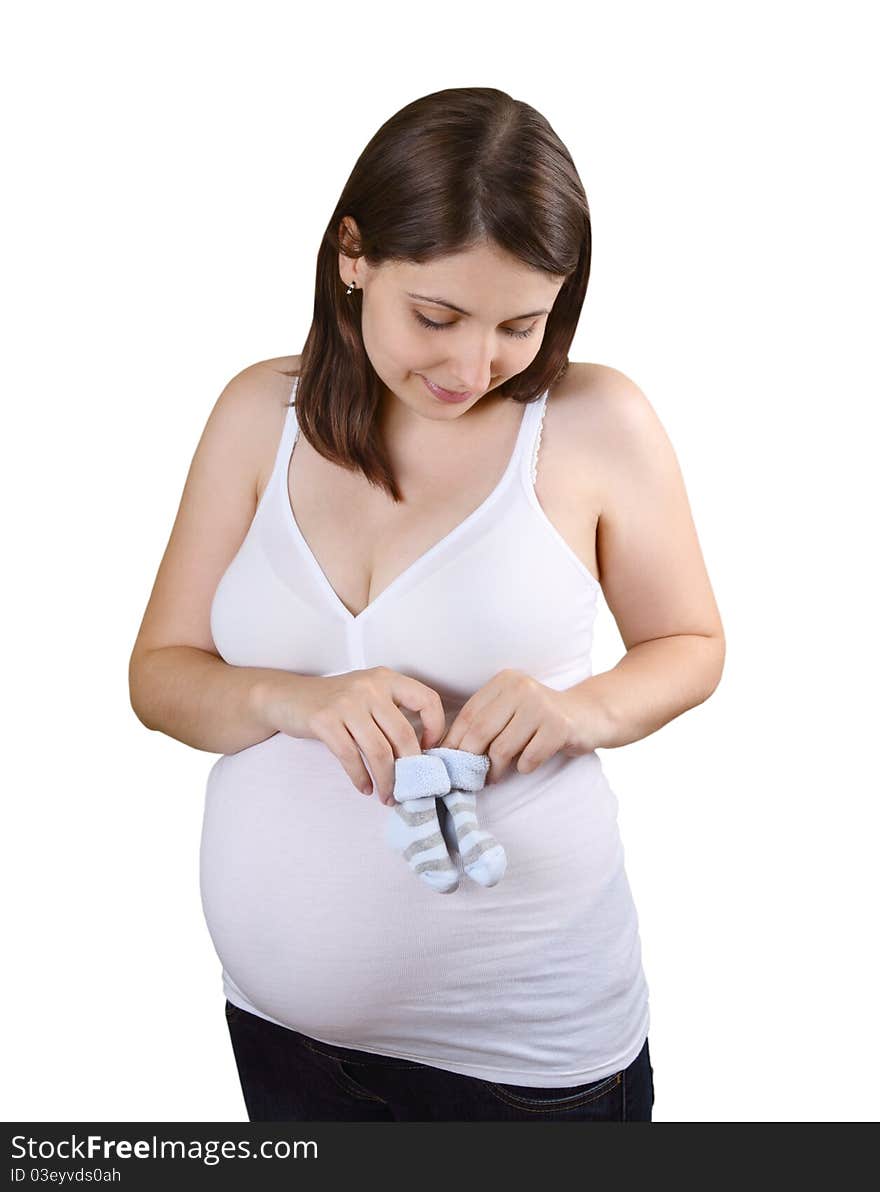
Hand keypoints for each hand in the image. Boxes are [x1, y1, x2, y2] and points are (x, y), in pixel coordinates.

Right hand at [256, 666, 445, 804]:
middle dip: (410, 768)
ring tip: (387, 796)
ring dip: (386, 780)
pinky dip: (360, 778)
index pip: (427, 700)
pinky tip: (364, 788)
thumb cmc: (335, 702)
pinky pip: (350, 757)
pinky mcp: (324, 720)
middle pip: (403, 734)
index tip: (428, 752)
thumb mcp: (368, 695)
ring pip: (379, 751)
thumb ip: (393, 713)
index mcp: (386, 678)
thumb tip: (422, 754)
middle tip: (410, 789)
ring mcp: (345, 703)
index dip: (435, 729)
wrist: (287, 698)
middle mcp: (369, 687)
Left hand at [437, 669, 600, 783]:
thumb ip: (484, 723)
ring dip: (495, 769)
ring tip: (494, 776)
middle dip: (470, 758)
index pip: (469, 713)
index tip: (446, 762)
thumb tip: (447, 751)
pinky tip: (527, 764)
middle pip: (480, 730)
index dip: (454, 741)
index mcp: (504, 681)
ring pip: (502, 748)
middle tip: (467, 776)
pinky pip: (528, 758)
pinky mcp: (559, 726)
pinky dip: (524, 767)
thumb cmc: (540, 718)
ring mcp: (542, 705)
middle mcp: (521, 687)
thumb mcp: (510, 710)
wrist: (588, 715)